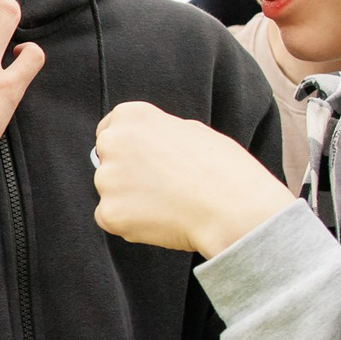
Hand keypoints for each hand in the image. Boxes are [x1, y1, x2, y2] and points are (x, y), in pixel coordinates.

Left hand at [92, 101, 292, 256]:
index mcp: (131, 116)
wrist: (233, 208)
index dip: (129, 150)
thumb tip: (144, 145)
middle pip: (108, 163)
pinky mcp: (108, 213)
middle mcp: (112, 142)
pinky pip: (112, 219)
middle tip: (163, 186)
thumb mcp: (192, 131)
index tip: (145, 162)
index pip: (110, 131)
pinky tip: (162, 220)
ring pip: (111, 192)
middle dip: (127, 175)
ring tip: (169, 203)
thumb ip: (159, 134)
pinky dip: (131, 224)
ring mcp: (107, 179)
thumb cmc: (223, 169)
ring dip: (130, 200)